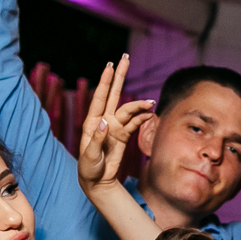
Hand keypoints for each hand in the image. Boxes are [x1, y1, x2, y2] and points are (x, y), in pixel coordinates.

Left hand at [76, 54, 153, 196]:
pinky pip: (135, 123)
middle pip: (113, 94)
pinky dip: (142, 117)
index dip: (105, 82)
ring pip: (128, 108)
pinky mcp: (123, 135)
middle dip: (119, 76)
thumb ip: (97, 139)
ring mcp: (114, 127)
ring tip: (151, 102)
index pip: (100, 98)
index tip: (109, 66)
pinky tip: (150, 113)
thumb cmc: (89, 169)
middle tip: (125, 58)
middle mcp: (104, 120)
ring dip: (139, 104)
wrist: (97, 182)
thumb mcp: (89, 157)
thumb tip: (105, 122)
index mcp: (93, 122)